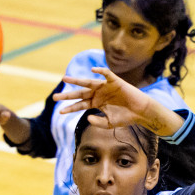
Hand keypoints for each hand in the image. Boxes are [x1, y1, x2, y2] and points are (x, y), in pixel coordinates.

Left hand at [52, 67, 182, 136]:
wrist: (140, 112)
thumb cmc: (126, 117)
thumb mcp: (109, 123)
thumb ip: (97, 122)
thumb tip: (87, 117)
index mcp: (96, 103)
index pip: (80, 105)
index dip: (70, 108)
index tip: (60, 112)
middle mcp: (98, 94)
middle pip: (80, 94)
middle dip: (67, 95)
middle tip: (55, 97)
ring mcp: (105, 87)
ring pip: (88, 82)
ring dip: (76, 81)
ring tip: (65, 79)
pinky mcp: (115, 81)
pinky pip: (106, 74)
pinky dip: (101, 71)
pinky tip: (93, 70)